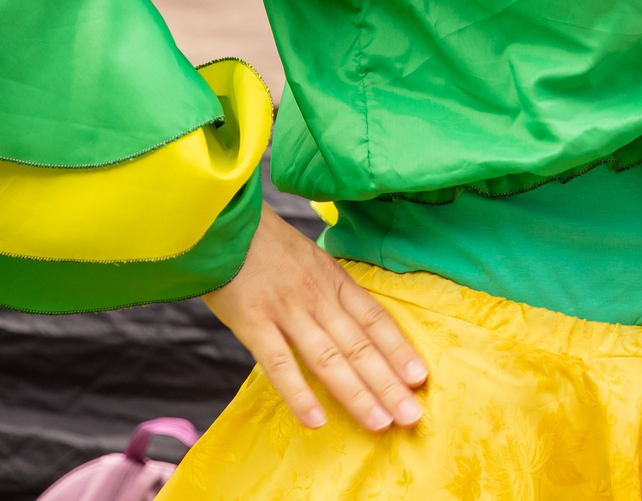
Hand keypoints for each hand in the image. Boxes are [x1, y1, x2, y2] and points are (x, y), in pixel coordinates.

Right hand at [202, 204, 428, 431]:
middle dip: (388, 382)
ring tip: (380, 422)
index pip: (374, 319)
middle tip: (412, 415)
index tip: (420, 377)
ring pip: (329, 358)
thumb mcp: (308, 256)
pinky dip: (299, 393)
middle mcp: (317, 296)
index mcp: (333, 279)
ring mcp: (287, 310)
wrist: (220, 218)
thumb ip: (327, 288)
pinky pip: (279, 363)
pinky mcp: (253, 322)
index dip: (398, 349)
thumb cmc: (263, 242)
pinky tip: (317, 420)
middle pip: (359, 344)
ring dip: (357, 393)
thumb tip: (352, 320)